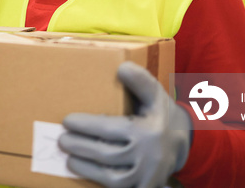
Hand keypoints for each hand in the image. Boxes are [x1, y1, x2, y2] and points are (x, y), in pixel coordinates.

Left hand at [59, 62, 191, 187]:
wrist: (182, 145)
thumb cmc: (161, 116)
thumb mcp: (155, 95)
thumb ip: (140, 81)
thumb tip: (121, 67)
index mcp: (149, 131)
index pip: (111, 129)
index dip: (87, 125)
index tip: (67, 121)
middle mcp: (149, 156)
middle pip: (107, 155)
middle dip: (81, 147)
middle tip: (61, 140)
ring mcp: (147, 177)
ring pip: (112, 178)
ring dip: (87, 169)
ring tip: (69, 158)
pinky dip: (100, 183)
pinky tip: (85, 174)